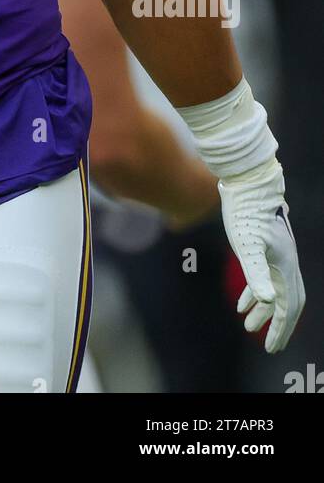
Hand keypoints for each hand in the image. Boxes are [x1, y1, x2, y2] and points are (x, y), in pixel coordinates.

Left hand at [218, 156, 304, 352]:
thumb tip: (266, 301)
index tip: (270, 347)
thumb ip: (256, 272)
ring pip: (274, 290)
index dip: (280, 328)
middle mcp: (285, 263)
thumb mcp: (247, 244)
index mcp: (284, 266)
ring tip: (247, 325)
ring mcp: (276, 255)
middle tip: (269, 345)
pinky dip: (254, 292)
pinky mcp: (264, 247)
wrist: (247, 182)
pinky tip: (241, 303)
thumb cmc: (245, 212)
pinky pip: (263, 277)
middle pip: (288, 302)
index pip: (288, 307)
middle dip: (279, 325)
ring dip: (263, 310)